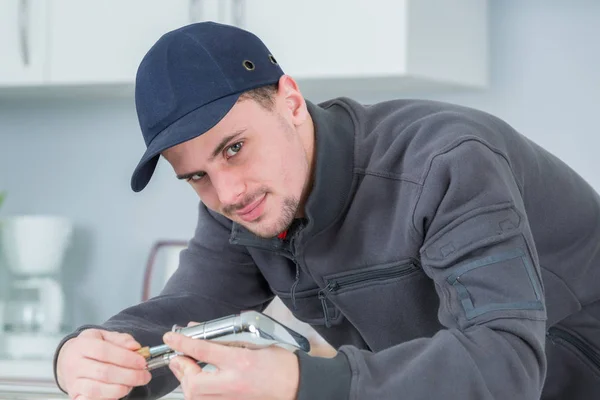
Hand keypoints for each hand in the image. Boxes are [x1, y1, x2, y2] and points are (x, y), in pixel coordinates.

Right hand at [56, 328, 151, 399]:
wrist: (68, 359)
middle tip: (145, 375)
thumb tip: (135, 347)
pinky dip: (110, 397)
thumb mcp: (105, 336)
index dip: (126, 358)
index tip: (142, 362)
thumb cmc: (91, 347)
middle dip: (130, 375)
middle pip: (104, 373)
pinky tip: (121, 390)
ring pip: (98, 389)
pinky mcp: (75, 395)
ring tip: (134, 383)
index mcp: (82, 345)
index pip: (104, 351)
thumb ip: (121, 339)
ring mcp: (73, 382)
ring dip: (121, 388)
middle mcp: (74, 364)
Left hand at [163, 328, 298, 399]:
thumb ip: (226, 338)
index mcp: (241, 362)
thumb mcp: (255, 342)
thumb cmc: (280, 364)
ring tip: (187, 369)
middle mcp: (234, 383)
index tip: (170, 337)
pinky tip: (199, 383)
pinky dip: (197, 392)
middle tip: (179, 358)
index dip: (183, 343)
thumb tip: (199, 331)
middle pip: (194, 383)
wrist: (297, 386)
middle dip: (182, 370)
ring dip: (187, 382)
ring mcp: (232, 398)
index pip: (203, 350)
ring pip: (196, 396)